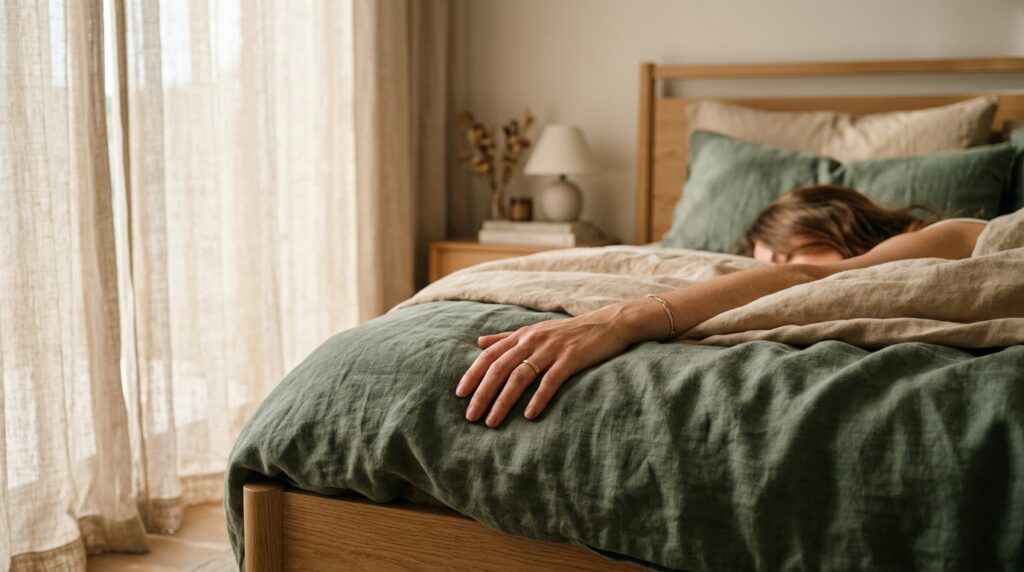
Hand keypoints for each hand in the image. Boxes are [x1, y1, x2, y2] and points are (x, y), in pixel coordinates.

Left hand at [455, 303, 644, 427]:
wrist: (608, 323)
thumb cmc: (570, 331)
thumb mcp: (535, 330)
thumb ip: (506, 337)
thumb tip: (478, 342)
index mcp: (522, 335)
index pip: (490, 355)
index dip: (473, 374)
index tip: (460, 394)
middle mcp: (533, 340)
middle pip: (500, 368)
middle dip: (482, 393)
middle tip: (471, 416)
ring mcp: (552, 349)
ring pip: (520, 376)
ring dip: (503, 401)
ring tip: (492, 422)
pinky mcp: (572, 358)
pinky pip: (550, 380)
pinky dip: (538, 398)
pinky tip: (529, 415)